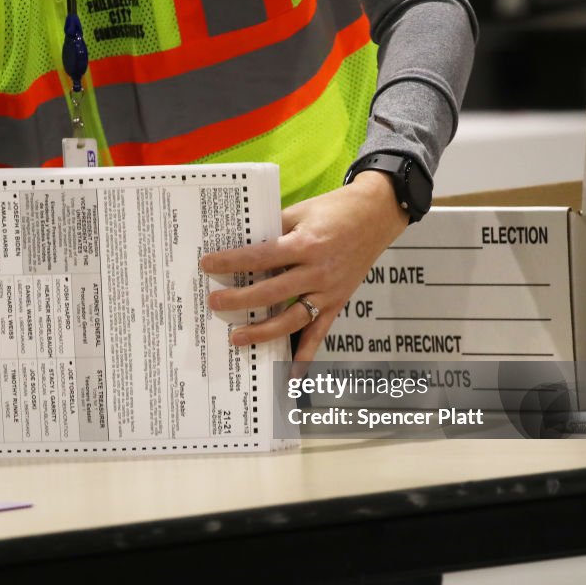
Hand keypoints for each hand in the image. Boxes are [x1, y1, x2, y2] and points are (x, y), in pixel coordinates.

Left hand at [201, 172, 409, 362]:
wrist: (377, 214)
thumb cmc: (335, 209)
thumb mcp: (301, 211)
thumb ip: (273, 230)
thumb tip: (239, 244)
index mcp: (305, 244)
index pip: (261, 257)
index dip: (232, 262)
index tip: (208, 265)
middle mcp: (318, 271)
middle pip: (272, 292)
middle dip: (240, 300)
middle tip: (214, 303)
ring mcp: (328, 291)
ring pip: (292, 318)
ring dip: (263, 331)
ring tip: (237, 337)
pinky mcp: (337, 303)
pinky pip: (319, 333)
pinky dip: (305, 355)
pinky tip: (290, 375)